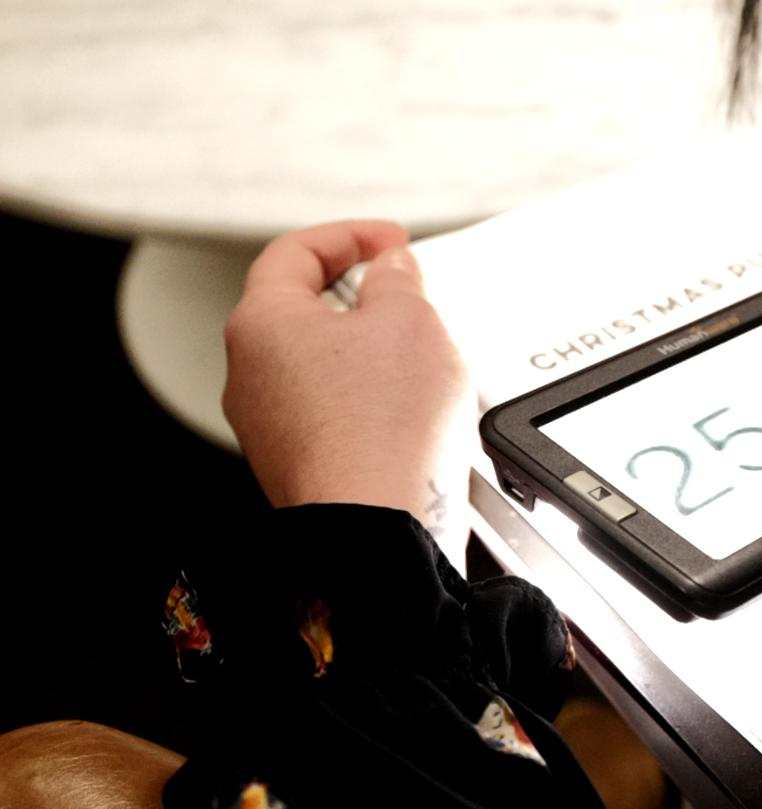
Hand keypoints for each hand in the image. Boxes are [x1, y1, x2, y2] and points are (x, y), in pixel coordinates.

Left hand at [223, 221, 473, 556]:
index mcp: (261, 323)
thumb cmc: (381, 431)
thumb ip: (398, 280)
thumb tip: (392, 271)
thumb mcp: (410, 321)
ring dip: (369, 353)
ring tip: (419, 363)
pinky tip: (409, 414)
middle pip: (304, 309)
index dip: (351, 236)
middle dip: (361, 298)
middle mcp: (250, 373)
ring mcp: (268, 424)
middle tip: (409, 300)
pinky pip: (332, 412)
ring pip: (320, 364)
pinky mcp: (297, 462)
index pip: (296, 252)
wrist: (376, 526)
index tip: (390, 242)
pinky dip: (368, 401)